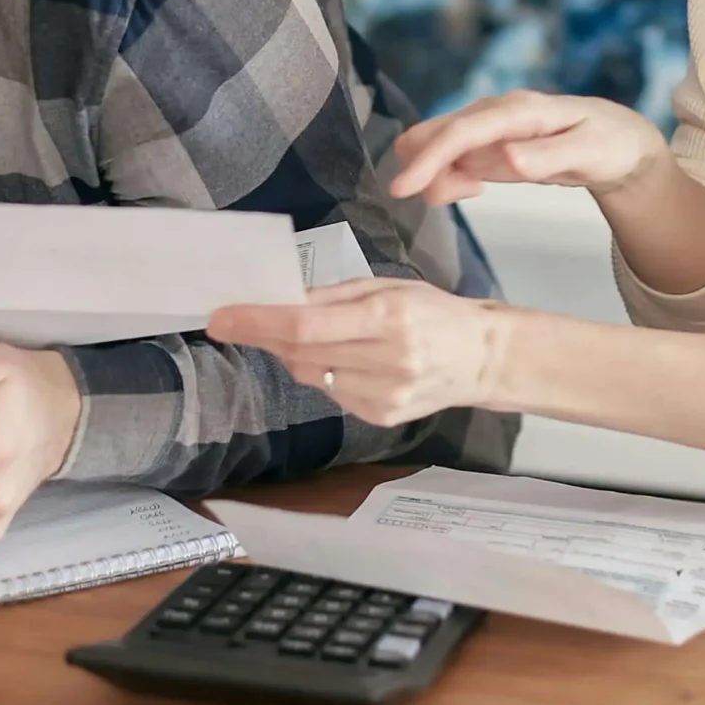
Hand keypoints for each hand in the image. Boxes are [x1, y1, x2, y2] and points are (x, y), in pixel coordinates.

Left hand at [208, 280, 512, 427]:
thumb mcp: (388, 287)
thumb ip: (334, 296)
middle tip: (233, 321)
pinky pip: (331, 393)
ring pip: (311, 375)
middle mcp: (387, 360)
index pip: (306, 324)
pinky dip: (322, 373)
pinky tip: (341, 360)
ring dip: (293, 354)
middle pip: (301, 352)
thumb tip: (279, 301)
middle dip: (262, 335)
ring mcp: (384, 394)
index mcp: (389, 317)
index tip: (221, 318)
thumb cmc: (434, 312)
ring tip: (304, 336)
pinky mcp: (382, 416)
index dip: (258, 322)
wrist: (483, 358)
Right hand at [388, 90, 670, 205]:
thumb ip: (548, 156)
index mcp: (520, 110)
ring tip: (472, 192)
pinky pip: (452, 158)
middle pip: (440, 134)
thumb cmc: (609, 143)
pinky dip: (449, 176)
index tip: (402, 187)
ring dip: (440, 175)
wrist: (619, 141)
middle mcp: (497, 112)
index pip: (464, 131)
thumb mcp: (589, 153)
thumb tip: (507, 158)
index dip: (430, 156)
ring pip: (440, 147)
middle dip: (425, 167)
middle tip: (441, 198)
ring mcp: (488, 126)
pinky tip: (471, 188)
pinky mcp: (486, 142)